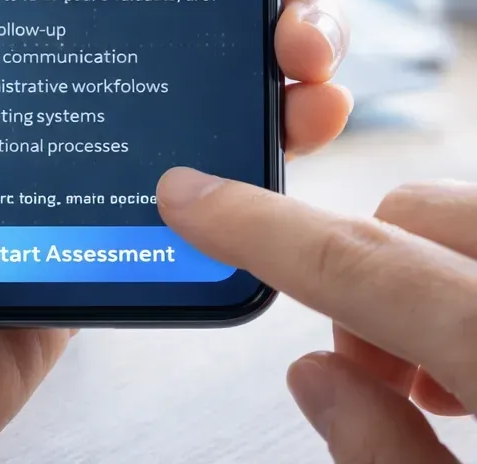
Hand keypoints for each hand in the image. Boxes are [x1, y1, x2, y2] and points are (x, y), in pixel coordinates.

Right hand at [157, 171, 476, 461]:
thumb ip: (388, 455)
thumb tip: (318, 381)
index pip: (356, 261)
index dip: (253, 225)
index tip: (190, 199)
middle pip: (409, 212)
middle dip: (354, 270)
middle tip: (362, 366)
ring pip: (455, 214)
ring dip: (418, 271)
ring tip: (427, 378)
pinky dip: (463, 271)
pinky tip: (473, 362)